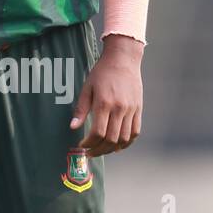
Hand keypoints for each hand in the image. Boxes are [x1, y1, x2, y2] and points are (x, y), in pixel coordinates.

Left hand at [70, 34, 143, 156]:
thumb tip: (73, 127)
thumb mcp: (87, 88)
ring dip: (112, 149)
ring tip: (102, 150)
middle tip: (90, 152)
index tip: (82, 145)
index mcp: (104, 103)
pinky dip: (127, 143)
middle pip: (111, 139)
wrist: (123, 59)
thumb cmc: (102, 72)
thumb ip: (81, 109)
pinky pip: (135, 132)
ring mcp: (131, 110)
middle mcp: (119, 108)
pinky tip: (117, 146)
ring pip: (123, 139)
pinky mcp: (138, 109)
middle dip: (99, 150)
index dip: (89, 144)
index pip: (98, 133)